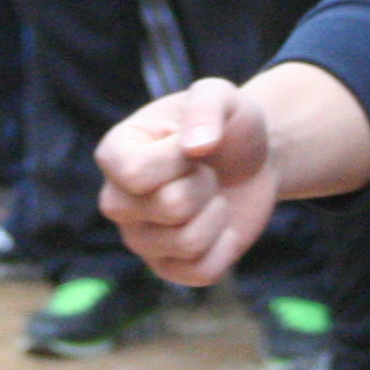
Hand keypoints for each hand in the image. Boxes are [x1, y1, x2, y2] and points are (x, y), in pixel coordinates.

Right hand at [97, 78, 282, 284]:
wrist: (254, 159)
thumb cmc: (227, 125)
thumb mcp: (222, 96)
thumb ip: (207, 106)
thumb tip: (195, 148)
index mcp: (115, 153)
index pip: (137, 173)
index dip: (180, 160)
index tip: (193, 146)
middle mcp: (117, 200)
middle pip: (170, 208)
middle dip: (205, 186)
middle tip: (206, 172)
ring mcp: (139, 239)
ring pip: (188, 243)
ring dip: (217, 214)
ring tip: (211, 196)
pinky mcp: (167, 268)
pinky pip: (201, 273)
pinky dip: (225, 247)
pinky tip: (221, 226)